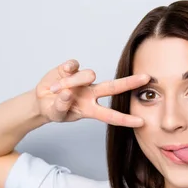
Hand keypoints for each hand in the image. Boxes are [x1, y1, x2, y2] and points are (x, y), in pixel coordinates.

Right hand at [34, 59, 149, 126]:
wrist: (40, 100)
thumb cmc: (54, 109)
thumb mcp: (56, 113)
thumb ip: (61, 106)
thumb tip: (67, 93)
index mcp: (90, 109)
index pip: (110, 115)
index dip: (125, 119)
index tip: (141, 122)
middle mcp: (90, 93)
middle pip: (113, 87)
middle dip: (130, 83)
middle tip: (146, 78)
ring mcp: (82, 80)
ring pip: (87, 75)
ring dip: (72, 82)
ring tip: (56, 90)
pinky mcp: (71, 68)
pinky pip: (74, 65)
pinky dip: (67, 70)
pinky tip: (61, 74)